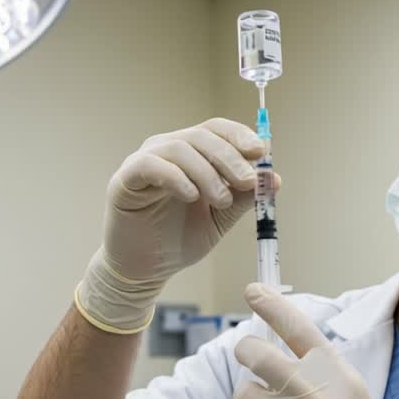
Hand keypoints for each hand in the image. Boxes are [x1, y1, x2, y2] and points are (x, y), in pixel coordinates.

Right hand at [76, 119, 275, 332]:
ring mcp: (144, 161)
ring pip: (180, 148)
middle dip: (230, 157)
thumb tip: (274, 179)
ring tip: (222, 200)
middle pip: (201, 136)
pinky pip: (150, 165)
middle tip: (248, 182)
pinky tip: (191, 196)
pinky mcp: (124, 179)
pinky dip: (176, 177)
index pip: (217, 129)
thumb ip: (244, 197)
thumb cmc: (179, 239)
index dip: (240, 135)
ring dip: (207, 172)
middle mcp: (166, 149)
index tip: (261, 152)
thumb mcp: (221, 217)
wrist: (146, 269)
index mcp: (192, 153)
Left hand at [231, 283, 398, 398]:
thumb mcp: (352, 395)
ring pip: (243, 393)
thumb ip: (318, 370)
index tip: (252, 290)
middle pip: (255, 353)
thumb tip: (271, 346)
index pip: (298, 327)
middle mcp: (316, 394)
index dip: (271, 304)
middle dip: (245, 351)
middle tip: (249, 357)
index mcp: (338, 374)